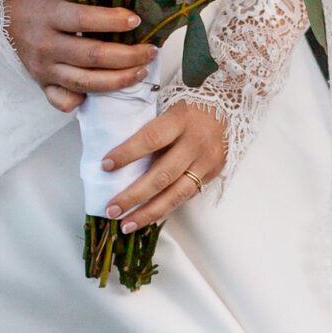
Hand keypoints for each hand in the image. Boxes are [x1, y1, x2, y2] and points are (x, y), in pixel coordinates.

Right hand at [5, 0, 155, 111]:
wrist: (4, 18)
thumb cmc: (42, 4)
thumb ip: (90, 3)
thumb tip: (130, 11)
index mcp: (50, 16)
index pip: (84, 19)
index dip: (113, 20)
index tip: (136, 19)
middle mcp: (46, 45)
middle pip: (92, 57)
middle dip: (128, 56)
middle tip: (150, 51)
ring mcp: (43, 68)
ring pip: (85, 82)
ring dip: (118, 80)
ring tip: (140, 72)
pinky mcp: (41, 84)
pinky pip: (64, 101)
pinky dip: (84, 100)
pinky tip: (103, 94)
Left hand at [103, 101, 227, 228]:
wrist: (226, 108)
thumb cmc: (188, 109)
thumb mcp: (167, 110)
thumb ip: (149, 133)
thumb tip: (117, 159)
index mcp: (180, 120)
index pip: (150, 139)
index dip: (127, 153)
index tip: (105, 166)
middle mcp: (195, 143)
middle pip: (162, 175)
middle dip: (133, 195)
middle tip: (111, 209)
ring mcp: (207, 161)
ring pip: (176, 194)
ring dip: (148, 212)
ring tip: (127, 224)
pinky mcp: (212, 173)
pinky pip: (185, 196)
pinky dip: (164, 208)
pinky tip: (147, 217)